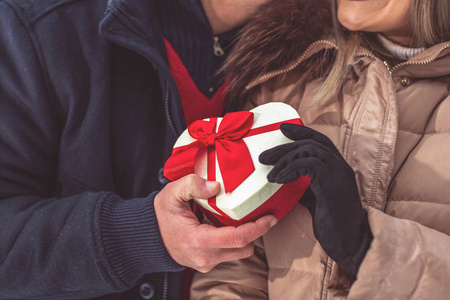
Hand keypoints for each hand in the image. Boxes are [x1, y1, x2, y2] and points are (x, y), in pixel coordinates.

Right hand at [154, 174, 276, 272]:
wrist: (148, 237)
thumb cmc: (161, 215)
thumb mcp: (172, 193)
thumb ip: (193, 184)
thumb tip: (216, 186)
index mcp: (198, 240)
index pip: (237, 238)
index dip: (258, 228)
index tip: (270, 217)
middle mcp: (205, 257)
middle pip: (244, 248)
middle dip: (256, 232)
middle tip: (261, 214)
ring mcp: (206, 263)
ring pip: (239, 253)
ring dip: (245, 237)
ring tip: (243, 218)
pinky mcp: (207, 264)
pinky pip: (229, 253)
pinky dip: (233, 240)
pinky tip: (227, 225)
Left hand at [259, 123, 372, 279]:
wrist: (350, 242)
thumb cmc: (332, 223)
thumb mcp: (314, 199)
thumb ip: (304, 185)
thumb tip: (284, 179)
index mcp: (337, 167)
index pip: (319, 140)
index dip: (301, 131)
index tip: (282, 129)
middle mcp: (340, 165)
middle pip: (310, 143)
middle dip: (283, 147)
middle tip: (262, 156)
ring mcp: (339, 172)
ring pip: (308, 151)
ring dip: (284, 159)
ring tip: (268, 174)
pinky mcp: (333, 182)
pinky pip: (308, 164)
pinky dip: (289, 169)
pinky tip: (278, 180)